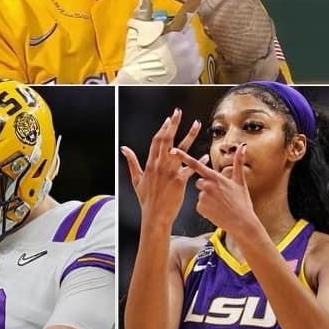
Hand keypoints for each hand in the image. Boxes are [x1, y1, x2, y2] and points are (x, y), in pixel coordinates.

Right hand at [115, 0, 203, 83]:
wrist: (139, 88)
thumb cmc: (136, 61)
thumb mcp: (136, 35)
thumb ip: (142, 14)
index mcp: (175, 35)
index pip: (188, 13)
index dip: (195, 2)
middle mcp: (188, 48)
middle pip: (189, 31)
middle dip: (180, 32)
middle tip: (167, 38)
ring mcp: (193, 63)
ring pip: (193, 47)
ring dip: (184, 46)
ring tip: (169, 54)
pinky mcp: (195, 75)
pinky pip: (195, 62)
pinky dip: (188, 60)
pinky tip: (176, 64)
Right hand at [121, 108, 207, 226]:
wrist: (155, 216)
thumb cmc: (146, 199)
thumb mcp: (135, 179)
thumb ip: (131, 161)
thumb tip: (123, 148)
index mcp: (150, 163)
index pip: (156, 140)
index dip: (163, 128)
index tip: (169, 119)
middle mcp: (159, 165)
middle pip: (167, 139)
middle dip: (173, 124)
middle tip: (178, 112)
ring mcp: (169, 172)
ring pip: (181, 149)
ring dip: (190, 135)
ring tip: (197, 124)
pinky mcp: (179, 181)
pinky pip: (190, 168)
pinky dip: (198, 161)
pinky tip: (205, 156)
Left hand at [171, 143, 256, 231]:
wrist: (242, 223)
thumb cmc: (242, 202)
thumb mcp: (240, 181)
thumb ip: (239, 161)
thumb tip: (243, 146)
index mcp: (215, 177)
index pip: (196, 164)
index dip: (183, 157)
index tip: (172, 151)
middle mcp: (207, 185)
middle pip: (199, 182)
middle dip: (206, 186)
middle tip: (220, 195)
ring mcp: (203, 197)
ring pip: (200, 193)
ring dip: (207, 198)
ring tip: (220, 204)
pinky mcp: (200, 208)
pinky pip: (199, 205)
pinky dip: (206, 208)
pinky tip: (216, 211)